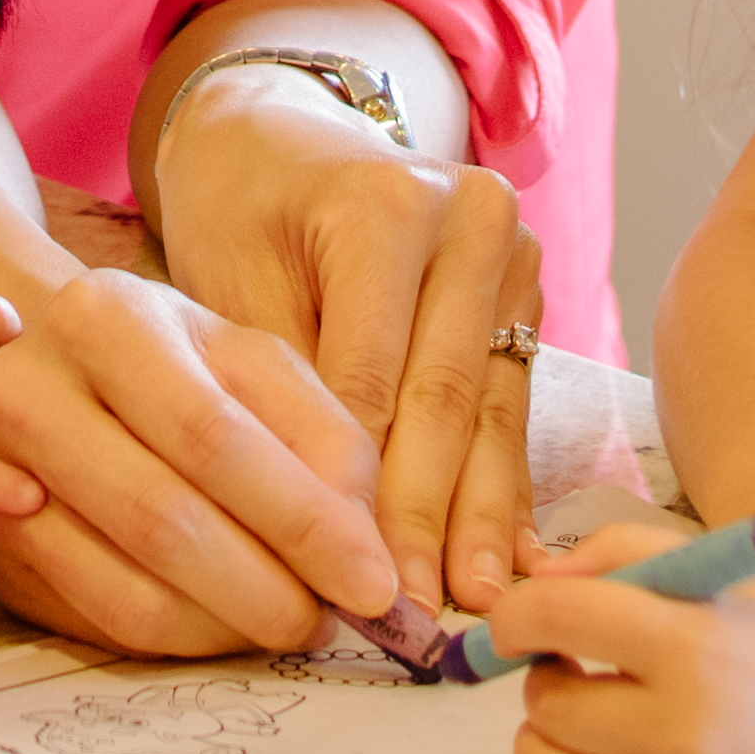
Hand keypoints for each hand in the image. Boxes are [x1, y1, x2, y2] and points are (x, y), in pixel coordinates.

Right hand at [0, 266, 416, 655]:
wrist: (49, 368)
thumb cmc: (173, 365)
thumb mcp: (255, 364)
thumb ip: (324, 440)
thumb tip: (366, 552)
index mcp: (105, 318)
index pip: (214, 436)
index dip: (302, 521)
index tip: (374, 583)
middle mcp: (26, 392)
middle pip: (163, 521)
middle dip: (269, 588)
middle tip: (333, 620)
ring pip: (131, 590)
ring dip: (232, 627)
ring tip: (292, 621)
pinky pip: (105, 624)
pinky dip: (186, 641)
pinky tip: (230, 623)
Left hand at [152, 67, 544, 615]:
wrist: (278, 137)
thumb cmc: (236, 212)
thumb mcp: (228, 286)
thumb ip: (280, 396)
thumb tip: (324, 526)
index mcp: (387, 205)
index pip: (374, 380)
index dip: (363, 493)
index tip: (353, 582)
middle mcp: (469, 220)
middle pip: (444, 400)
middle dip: (426, 519)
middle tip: (415, 616)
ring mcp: (511, 251)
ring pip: (488, 409)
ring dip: (479, 516)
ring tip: (475, 603)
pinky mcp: (526, 290)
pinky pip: (507, 401)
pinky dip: (500, 483)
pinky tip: (507, 557)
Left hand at [494, 565, 754, 753]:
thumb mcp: (728, 572)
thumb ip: (625, 552)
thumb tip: (538, 582)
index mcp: (696, 646)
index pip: (555, 620)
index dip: (517, 616)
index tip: (518, 622)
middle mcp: (685, 731)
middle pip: (546, 702)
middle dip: (548, 676)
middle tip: (583, 664)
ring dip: (550, 736)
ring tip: (593, 710)